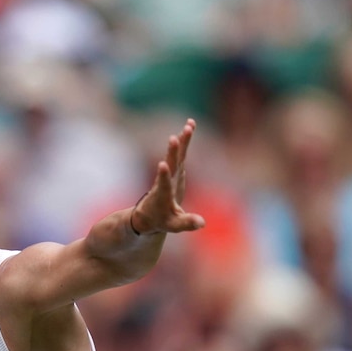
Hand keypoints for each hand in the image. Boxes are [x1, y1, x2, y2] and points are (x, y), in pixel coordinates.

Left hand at [131, 119, 204, 234]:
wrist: (149, 212)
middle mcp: (166, 180)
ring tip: (189, 125)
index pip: (163, 185)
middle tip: (175, 138)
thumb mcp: (173, 225)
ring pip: (177, 154)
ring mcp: (170, 172)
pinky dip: (185, 139)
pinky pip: (180, 151)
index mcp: (163, 195)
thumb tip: (202, 223)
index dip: (163, 176)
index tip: (162, 165)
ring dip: (182, 140)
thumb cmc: (161, 220)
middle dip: (173, 152)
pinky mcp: (175, 168)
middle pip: (170, 164)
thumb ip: (186, 223)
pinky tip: (190, 125)